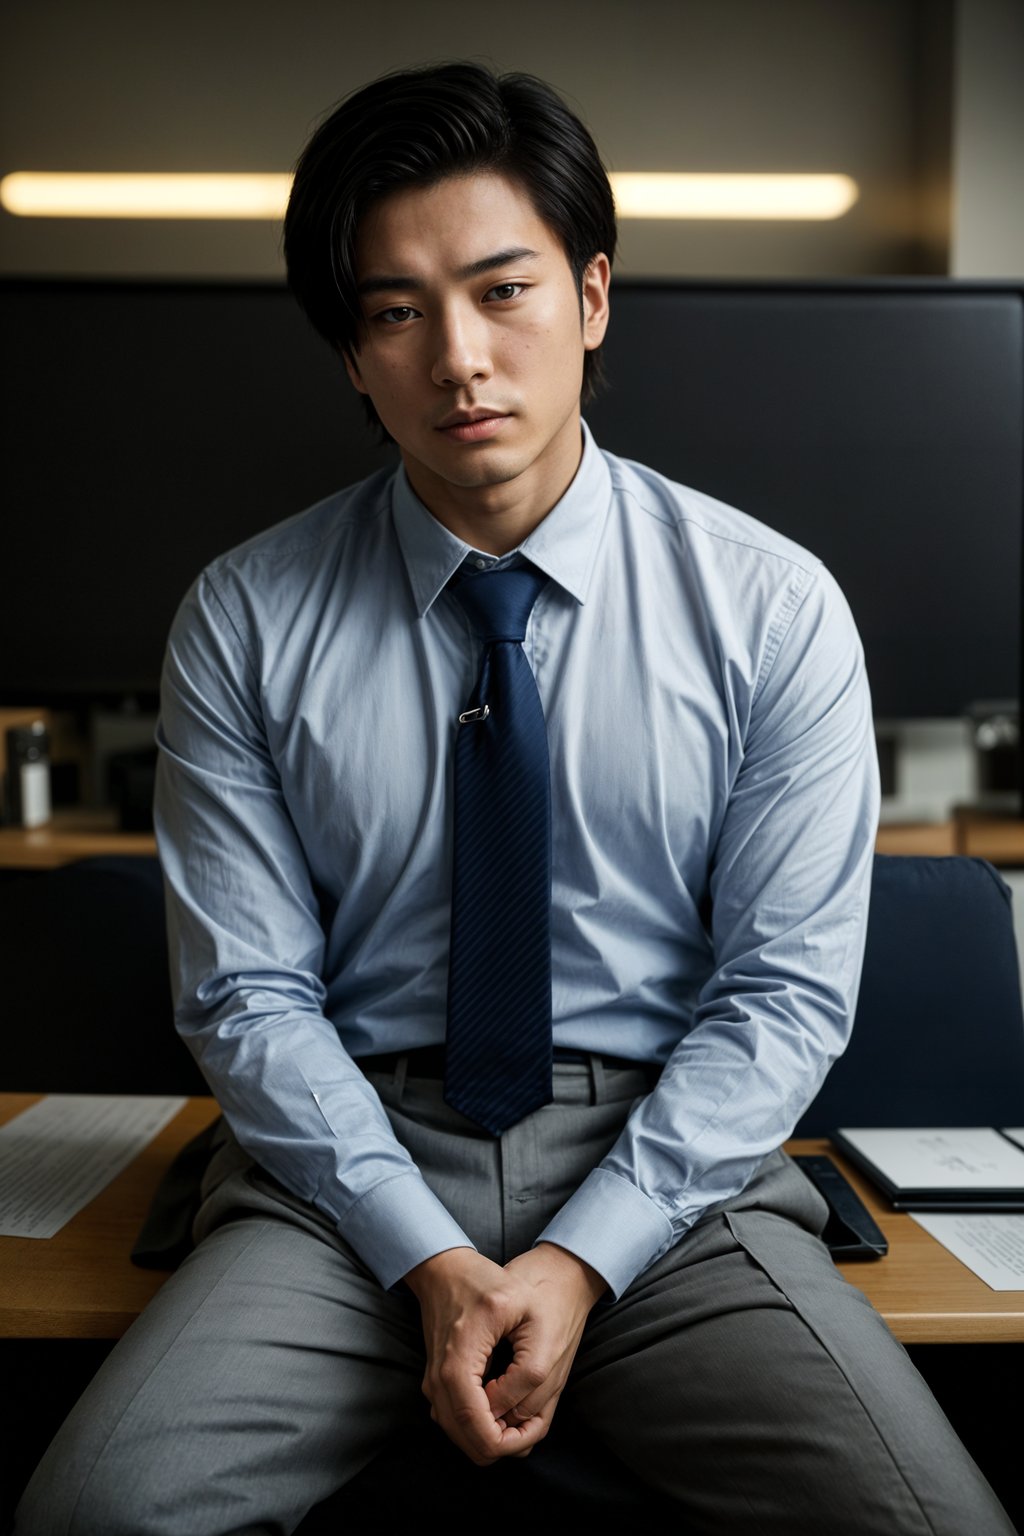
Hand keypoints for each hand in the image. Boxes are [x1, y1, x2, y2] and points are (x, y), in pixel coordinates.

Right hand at [404, 1242, 605, 1464]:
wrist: (444, 1269)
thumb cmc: (488, 1283)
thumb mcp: (524, 1310)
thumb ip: (528, 1369)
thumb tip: (510, 1415)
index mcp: (459, 1363)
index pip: (477, 1428)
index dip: (507, 1443)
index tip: (530, 1431)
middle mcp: (438, 1380)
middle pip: (466, 1441)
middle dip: (501, 1445)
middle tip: (530, 1425)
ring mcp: (432, 1383)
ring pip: (458, 1435)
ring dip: (490, 1437)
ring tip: (520, 1416)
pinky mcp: (435, 1382)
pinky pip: (454, 1421)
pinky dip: (478, 1426)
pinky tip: (501, 1408)